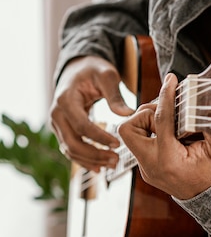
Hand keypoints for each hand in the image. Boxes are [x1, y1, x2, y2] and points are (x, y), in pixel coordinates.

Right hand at [49, 56, 134, 170]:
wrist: (78, 69)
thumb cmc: (94, 70)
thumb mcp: (107, 76)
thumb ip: (116, 96)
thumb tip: (128, 115)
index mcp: (65, 99)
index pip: (82, 125)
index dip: (99, 137)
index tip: (118, 144)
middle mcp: (56, 114)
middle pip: (72, 143)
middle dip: (94, 155)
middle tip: (116, 159)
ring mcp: (57, 124)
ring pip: (70, 150)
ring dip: (90, 160)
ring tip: (112, 164)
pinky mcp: (62, 130)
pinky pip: (71, 149)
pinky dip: (84, 159)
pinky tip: (99, 166)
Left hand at [118, 73, 210, 199]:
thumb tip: (204, 100)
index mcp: (168, 161)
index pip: (160, 120)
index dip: (166, 96)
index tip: (170, 79)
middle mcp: (152, 166)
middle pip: (129, 128)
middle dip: (146, 113)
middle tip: (170, 112)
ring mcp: (147, 168)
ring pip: (132, 134)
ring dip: (149, 122)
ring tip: (173, 123)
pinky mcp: (148, 166)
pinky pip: (142, 141)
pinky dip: (154, 131)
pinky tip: (172, 132)